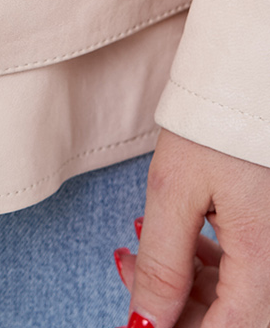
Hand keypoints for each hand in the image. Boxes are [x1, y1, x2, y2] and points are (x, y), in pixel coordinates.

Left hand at [113, 129, 269, 325]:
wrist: (248, 79)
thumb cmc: (215, 123)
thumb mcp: (174, 188)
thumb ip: (162, 263)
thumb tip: (146, 322)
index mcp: (264, 263)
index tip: (136, 322)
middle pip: (228, 321)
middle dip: (172, 308)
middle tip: (128, 269)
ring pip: (233, 301)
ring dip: (183, 287)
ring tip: (138, 249)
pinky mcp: (269, 236)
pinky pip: (242, 273)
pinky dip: (203, 266)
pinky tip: (174, 238)